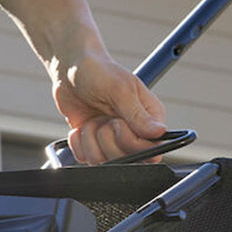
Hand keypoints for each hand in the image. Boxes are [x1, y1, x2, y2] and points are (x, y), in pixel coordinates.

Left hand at [52, 52, 166, 163]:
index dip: (132, 143)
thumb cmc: (100, 72)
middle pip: (125, 158)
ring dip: (90, 139)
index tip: (118, 125)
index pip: (151, 148)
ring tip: (91, 120)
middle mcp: (133, 132)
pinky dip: (78, 143)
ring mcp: (111, 140)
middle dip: (106, 138)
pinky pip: (85, 158)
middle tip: (102, 117)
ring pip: (102, 161)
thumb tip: (159, 132)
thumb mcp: (120, 90)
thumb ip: (137, 115)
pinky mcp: (93, 144)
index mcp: (150, 117)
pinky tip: (80, 127)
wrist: (71, 70)